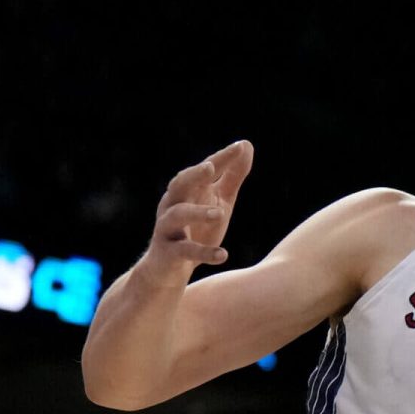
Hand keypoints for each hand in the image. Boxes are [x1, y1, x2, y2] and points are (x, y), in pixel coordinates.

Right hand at [143, 140, 252, 276]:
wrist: (168, 269)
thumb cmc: (196, 229)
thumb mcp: (218, 200)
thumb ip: (232, 176)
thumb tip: (246, 144)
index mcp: (187, 191)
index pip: (204, 170)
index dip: (221, 158)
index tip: (240, 147)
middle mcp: (173, 205)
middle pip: (179, 184)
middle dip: (194, 175)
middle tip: (211, 167)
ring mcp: (168, 229)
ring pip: (177, 215)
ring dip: (198, 212)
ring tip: (219, 213)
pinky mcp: (169, 253)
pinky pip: (185, 251)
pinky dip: (204, 252)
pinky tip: (223, 255)